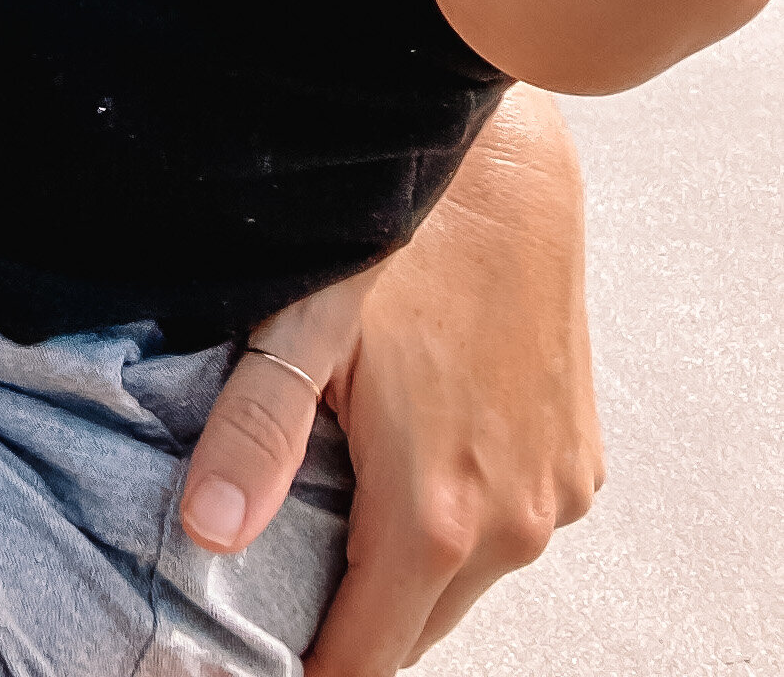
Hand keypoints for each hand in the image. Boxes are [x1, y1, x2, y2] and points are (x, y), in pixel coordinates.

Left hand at [181, 94, 600, 673]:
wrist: (503, 163)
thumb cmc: (396, 231)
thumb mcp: (303, 322)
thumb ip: (255, 433)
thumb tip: (207, 532)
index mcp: (436, 513)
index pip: (366, 657)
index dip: (307, 663)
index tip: (258, 650)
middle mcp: (514, 523)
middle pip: (416, 625)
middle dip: (355, 613)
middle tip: (288, 565)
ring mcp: (557, 493)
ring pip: (466, 578)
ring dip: (410, 561)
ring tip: (344, 499)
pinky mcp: (581, 459)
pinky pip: (512, 525)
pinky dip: (465, 514)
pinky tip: (416, 450)